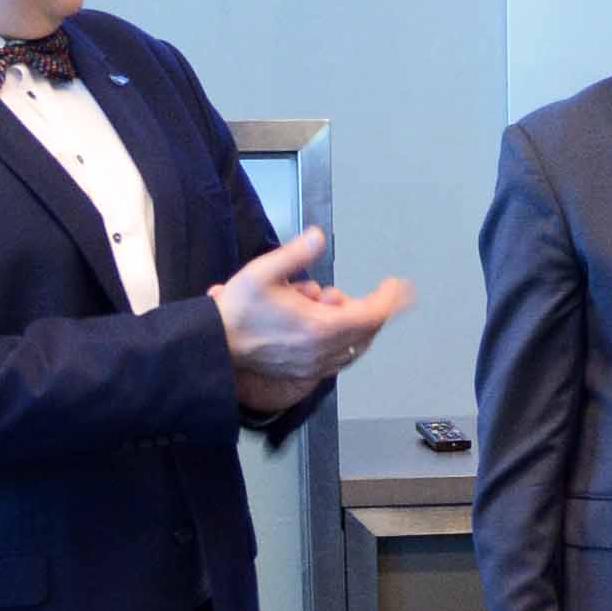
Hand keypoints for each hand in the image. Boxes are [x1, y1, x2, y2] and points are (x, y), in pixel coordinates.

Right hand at [214, 227, 412, 405]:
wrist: (215, 345)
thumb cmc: (237, 311)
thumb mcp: (262, 272)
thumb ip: (295, 254)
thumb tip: (319, 237)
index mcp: (321, 328)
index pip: (373, 314)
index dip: (390, 298)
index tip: (396, 284)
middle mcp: (324, 352)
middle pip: (368, 331)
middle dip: (367, 307)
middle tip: (344, 292)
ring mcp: (318, 366)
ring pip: (356, 346)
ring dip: (352, 323)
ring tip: (322, 303)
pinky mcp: (308, 372)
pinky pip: (341, 358)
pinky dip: (343, 339)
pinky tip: (323, 324)